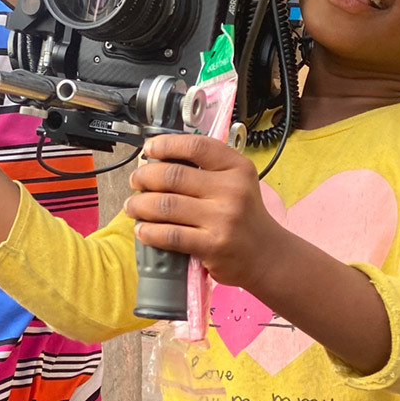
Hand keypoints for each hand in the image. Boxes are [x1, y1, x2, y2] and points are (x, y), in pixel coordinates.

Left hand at [124, 133, 284, 290]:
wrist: (267, 255)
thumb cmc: (244, 216)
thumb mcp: (236, 182)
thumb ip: (207, 168)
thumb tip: (160, 159)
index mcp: (237, 167)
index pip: (196, 146)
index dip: (166, 144)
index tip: (149, 149)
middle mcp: (232, 189)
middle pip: (174, 175)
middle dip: (145, 176)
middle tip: (136, 181)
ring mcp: (223, 218)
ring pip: (166, 205)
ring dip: (140, 204)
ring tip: (133, 206)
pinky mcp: (212, 245)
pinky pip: (170, 234)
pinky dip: (150, 231)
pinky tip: (143, 229)